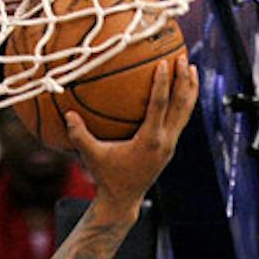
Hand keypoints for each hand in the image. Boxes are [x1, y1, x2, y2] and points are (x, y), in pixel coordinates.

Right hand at [65, 57, 198, 209]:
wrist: (123, 200)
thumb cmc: (106, 177)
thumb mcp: (91, 156)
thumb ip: (79, 135)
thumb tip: (67, 114)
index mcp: (149, 140)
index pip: (160, 105)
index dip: (163, 83)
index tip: (165, 63)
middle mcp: (165, 141)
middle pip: (181, 104)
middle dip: (184, 80)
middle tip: (182, 58)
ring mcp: (171, 144)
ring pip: (186, 111)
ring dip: (190, 89)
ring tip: (190, 68)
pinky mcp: (170, 147)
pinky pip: (182, 119)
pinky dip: (184, 102)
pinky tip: (181, 90)